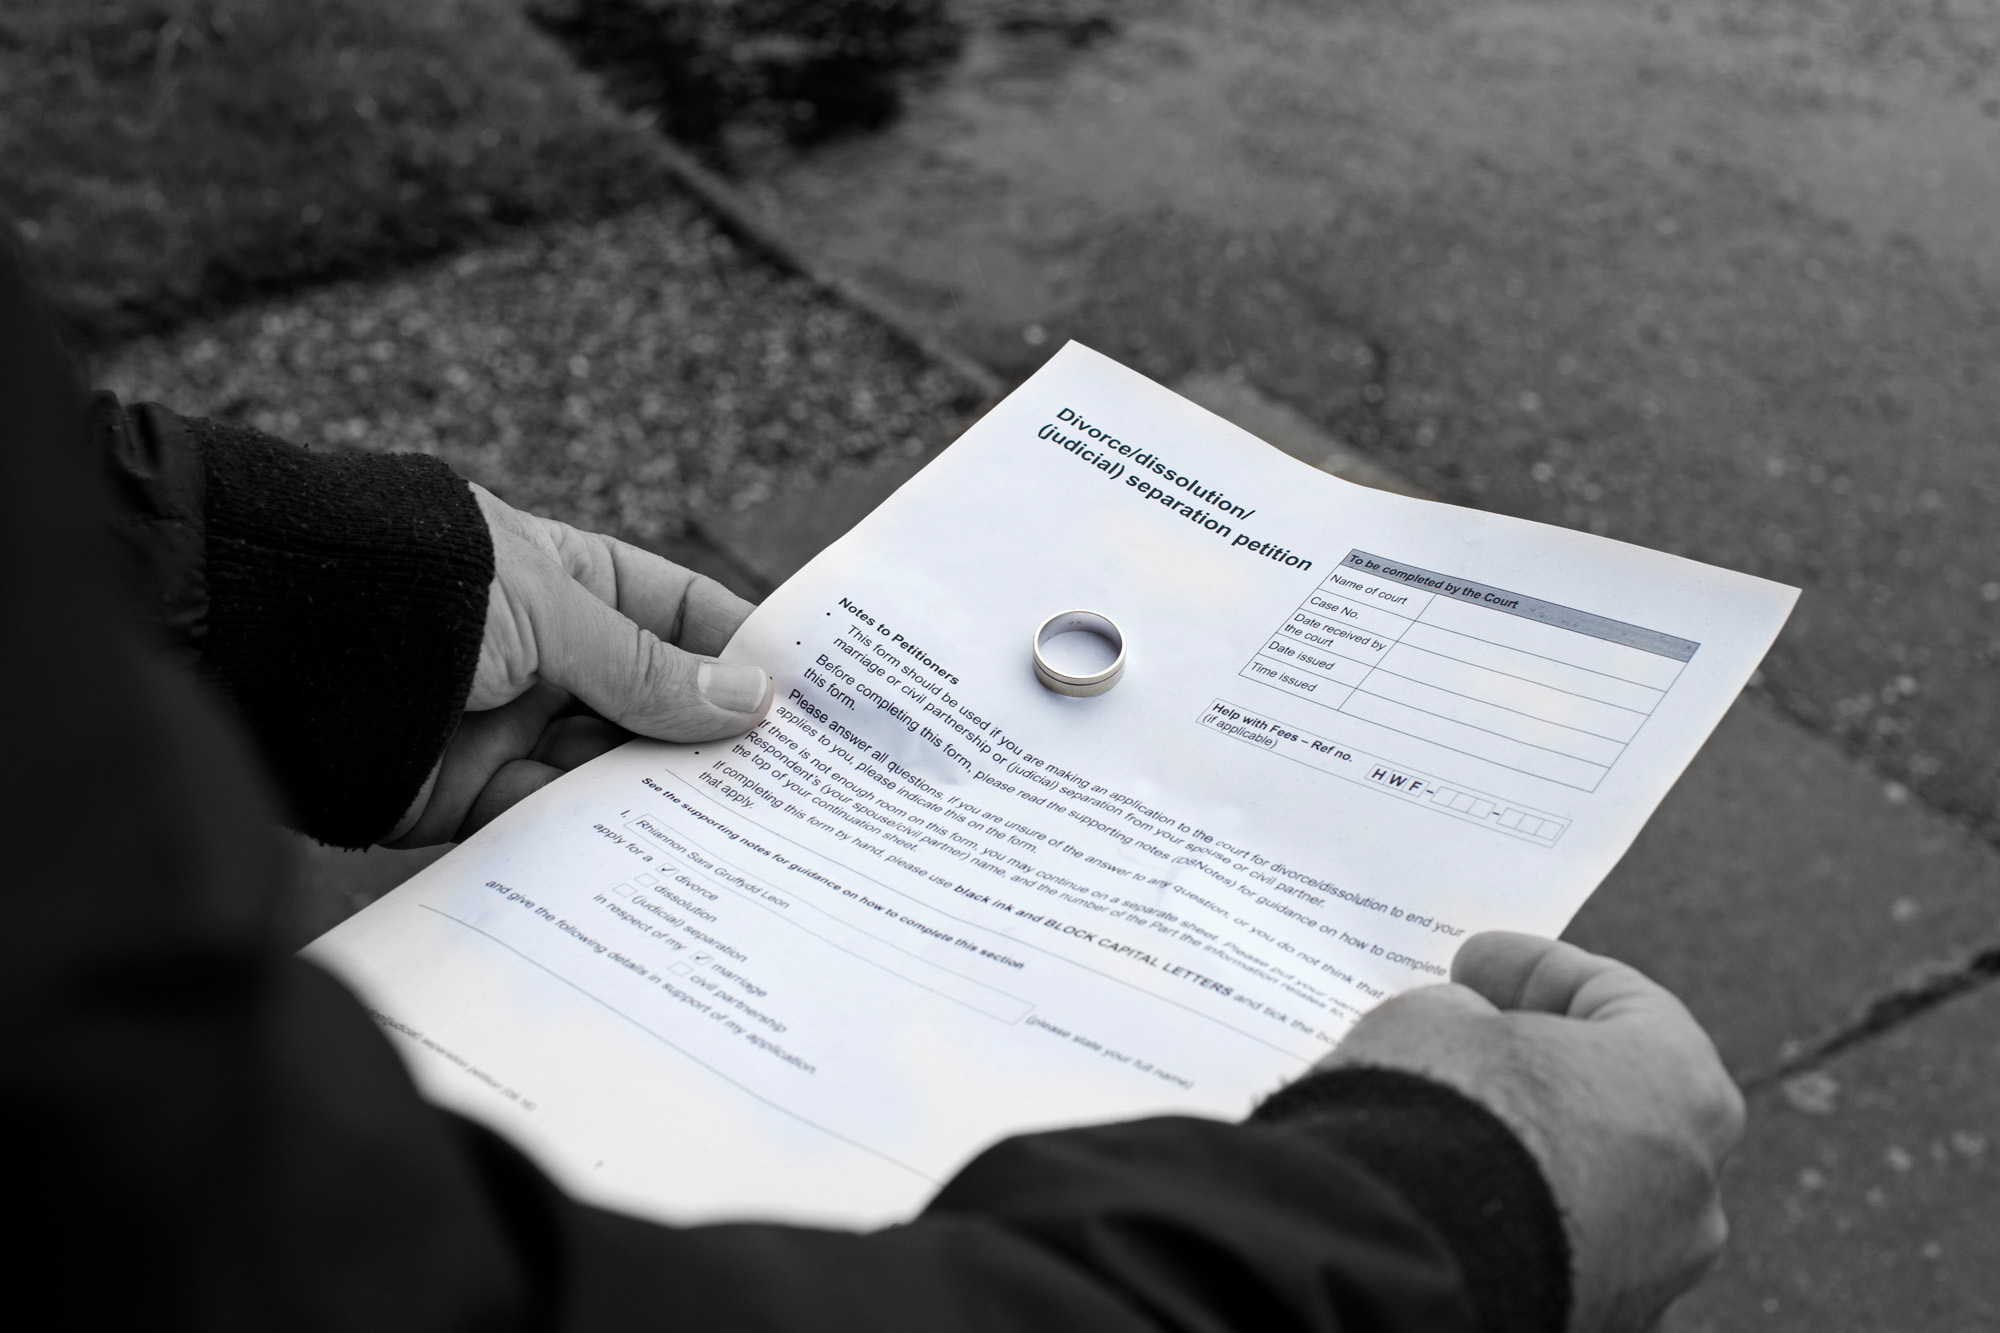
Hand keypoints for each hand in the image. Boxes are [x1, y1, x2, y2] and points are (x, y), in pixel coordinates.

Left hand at [386, 485, 771, 844]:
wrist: (264, 638)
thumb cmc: (414, 588)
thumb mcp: (548, 611)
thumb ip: (646, 669)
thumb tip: (750, 698)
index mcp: (567, 580)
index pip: (677, 614)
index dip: (737, 650)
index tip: (806, 696)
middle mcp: (545, 655)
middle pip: (651, 702)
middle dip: (710, 738)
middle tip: (791, 781)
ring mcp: (507, 725)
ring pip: (608, 768)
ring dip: (661, 793)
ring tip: (739, 825)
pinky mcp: (467, 796)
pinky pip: (548, 820)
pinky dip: (595, 837)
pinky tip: (655, 852)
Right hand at [1319, 932, 1742, 1332]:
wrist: (1407, 1259)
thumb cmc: (1440, 1116)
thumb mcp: (1434, 1017)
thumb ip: (1468, 1013)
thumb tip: (1469, 1031)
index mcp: (1682, 1085)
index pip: (1617, 997)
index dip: (1534, 966)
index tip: (1474, 961)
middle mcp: (1695, 1185)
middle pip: (1620, 1096)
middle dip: (1547, 1062)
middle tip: (1474, 1030)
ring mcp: (1655, 1270)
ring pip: (1596, 1184)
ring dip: (1536, 1146)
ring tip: (1452, 1117)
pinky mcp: (1599, 1320)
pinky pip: (1562, 1246)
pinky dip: (1519, 1213)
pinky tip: (1454, 1188)